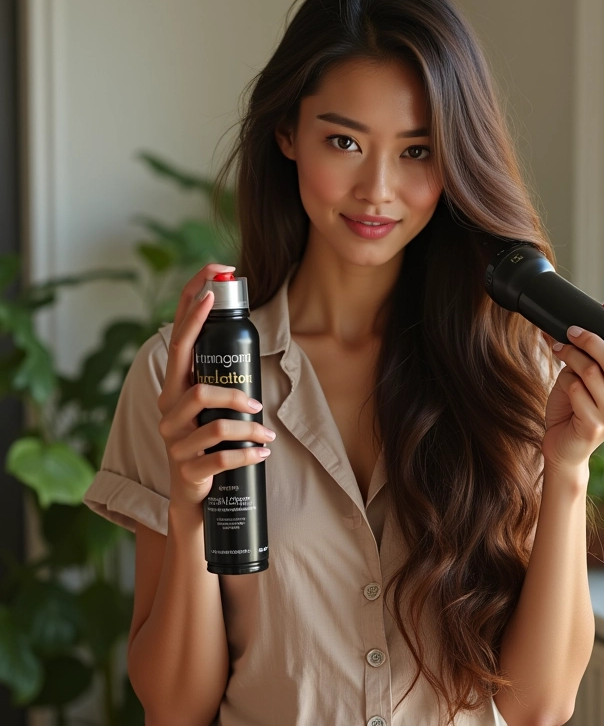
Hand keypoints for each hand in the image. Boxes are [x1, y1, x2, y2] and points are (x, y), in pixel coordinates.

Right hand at [156, 263, 276, 509]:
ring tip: (266, 432)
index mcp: (175, 386)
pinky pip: (221, 457)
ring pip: (213, 422)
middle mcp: (168, 409)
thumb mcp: (212, 406)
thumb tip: (251, 336)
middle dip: (229, 387)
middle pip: (192, 382)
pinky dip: (248, 454)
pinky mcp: (187, 469)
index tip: (214, 276)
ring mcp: (174, 440)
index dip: (192, 303)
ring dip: (247, 427)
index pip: (179, 338)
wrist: (193, 495)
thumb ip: (222, 377)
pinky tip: (263, 453)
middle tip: (257, 397)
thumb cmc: (208, 441)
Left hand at [541, 298, 603, 480]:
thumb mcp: (586, 374)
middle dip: (586, 342)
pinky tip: (563, 387)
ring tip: (558, 354)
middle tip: (567, 334)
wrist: (561, 446)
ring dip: (570, 359)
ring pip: (590, 373)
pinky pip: (578, 391)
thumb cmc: (574, 409)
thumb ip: (597, 347)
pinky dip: (566, 383)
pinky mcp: (595, 427)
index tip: (578, 326)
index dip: (602, 337)